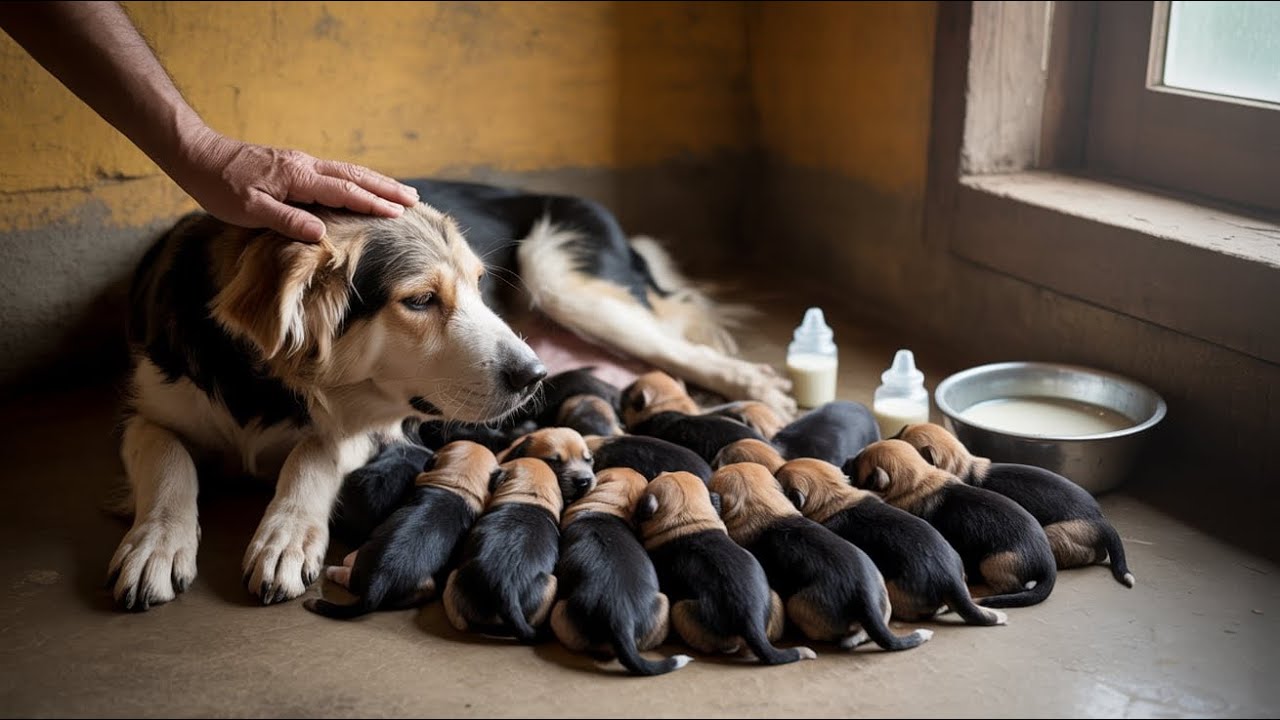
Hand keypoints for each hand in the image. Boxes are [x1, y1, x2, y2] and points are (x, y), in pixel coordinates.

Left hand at [173, 126, 419, 242]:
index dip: (372, 203)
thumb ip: (286, 219)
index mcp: (297, 177)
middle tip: (414, 200)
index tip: (398, 214)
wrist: (198, 155)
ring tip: (401, 193)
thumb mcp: (248, 209)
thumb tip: (320, 232)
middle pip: (355, 176)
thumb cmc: (219, 186)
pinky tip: (364, 187)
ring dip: (377, 182)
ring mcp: (302, 164)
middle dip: (386, 188)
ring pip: (348, 172)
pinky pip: (337, 173)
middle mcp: (305, 166)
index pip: (344, 191)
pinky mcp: (296, 166)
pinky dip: (359, 180)